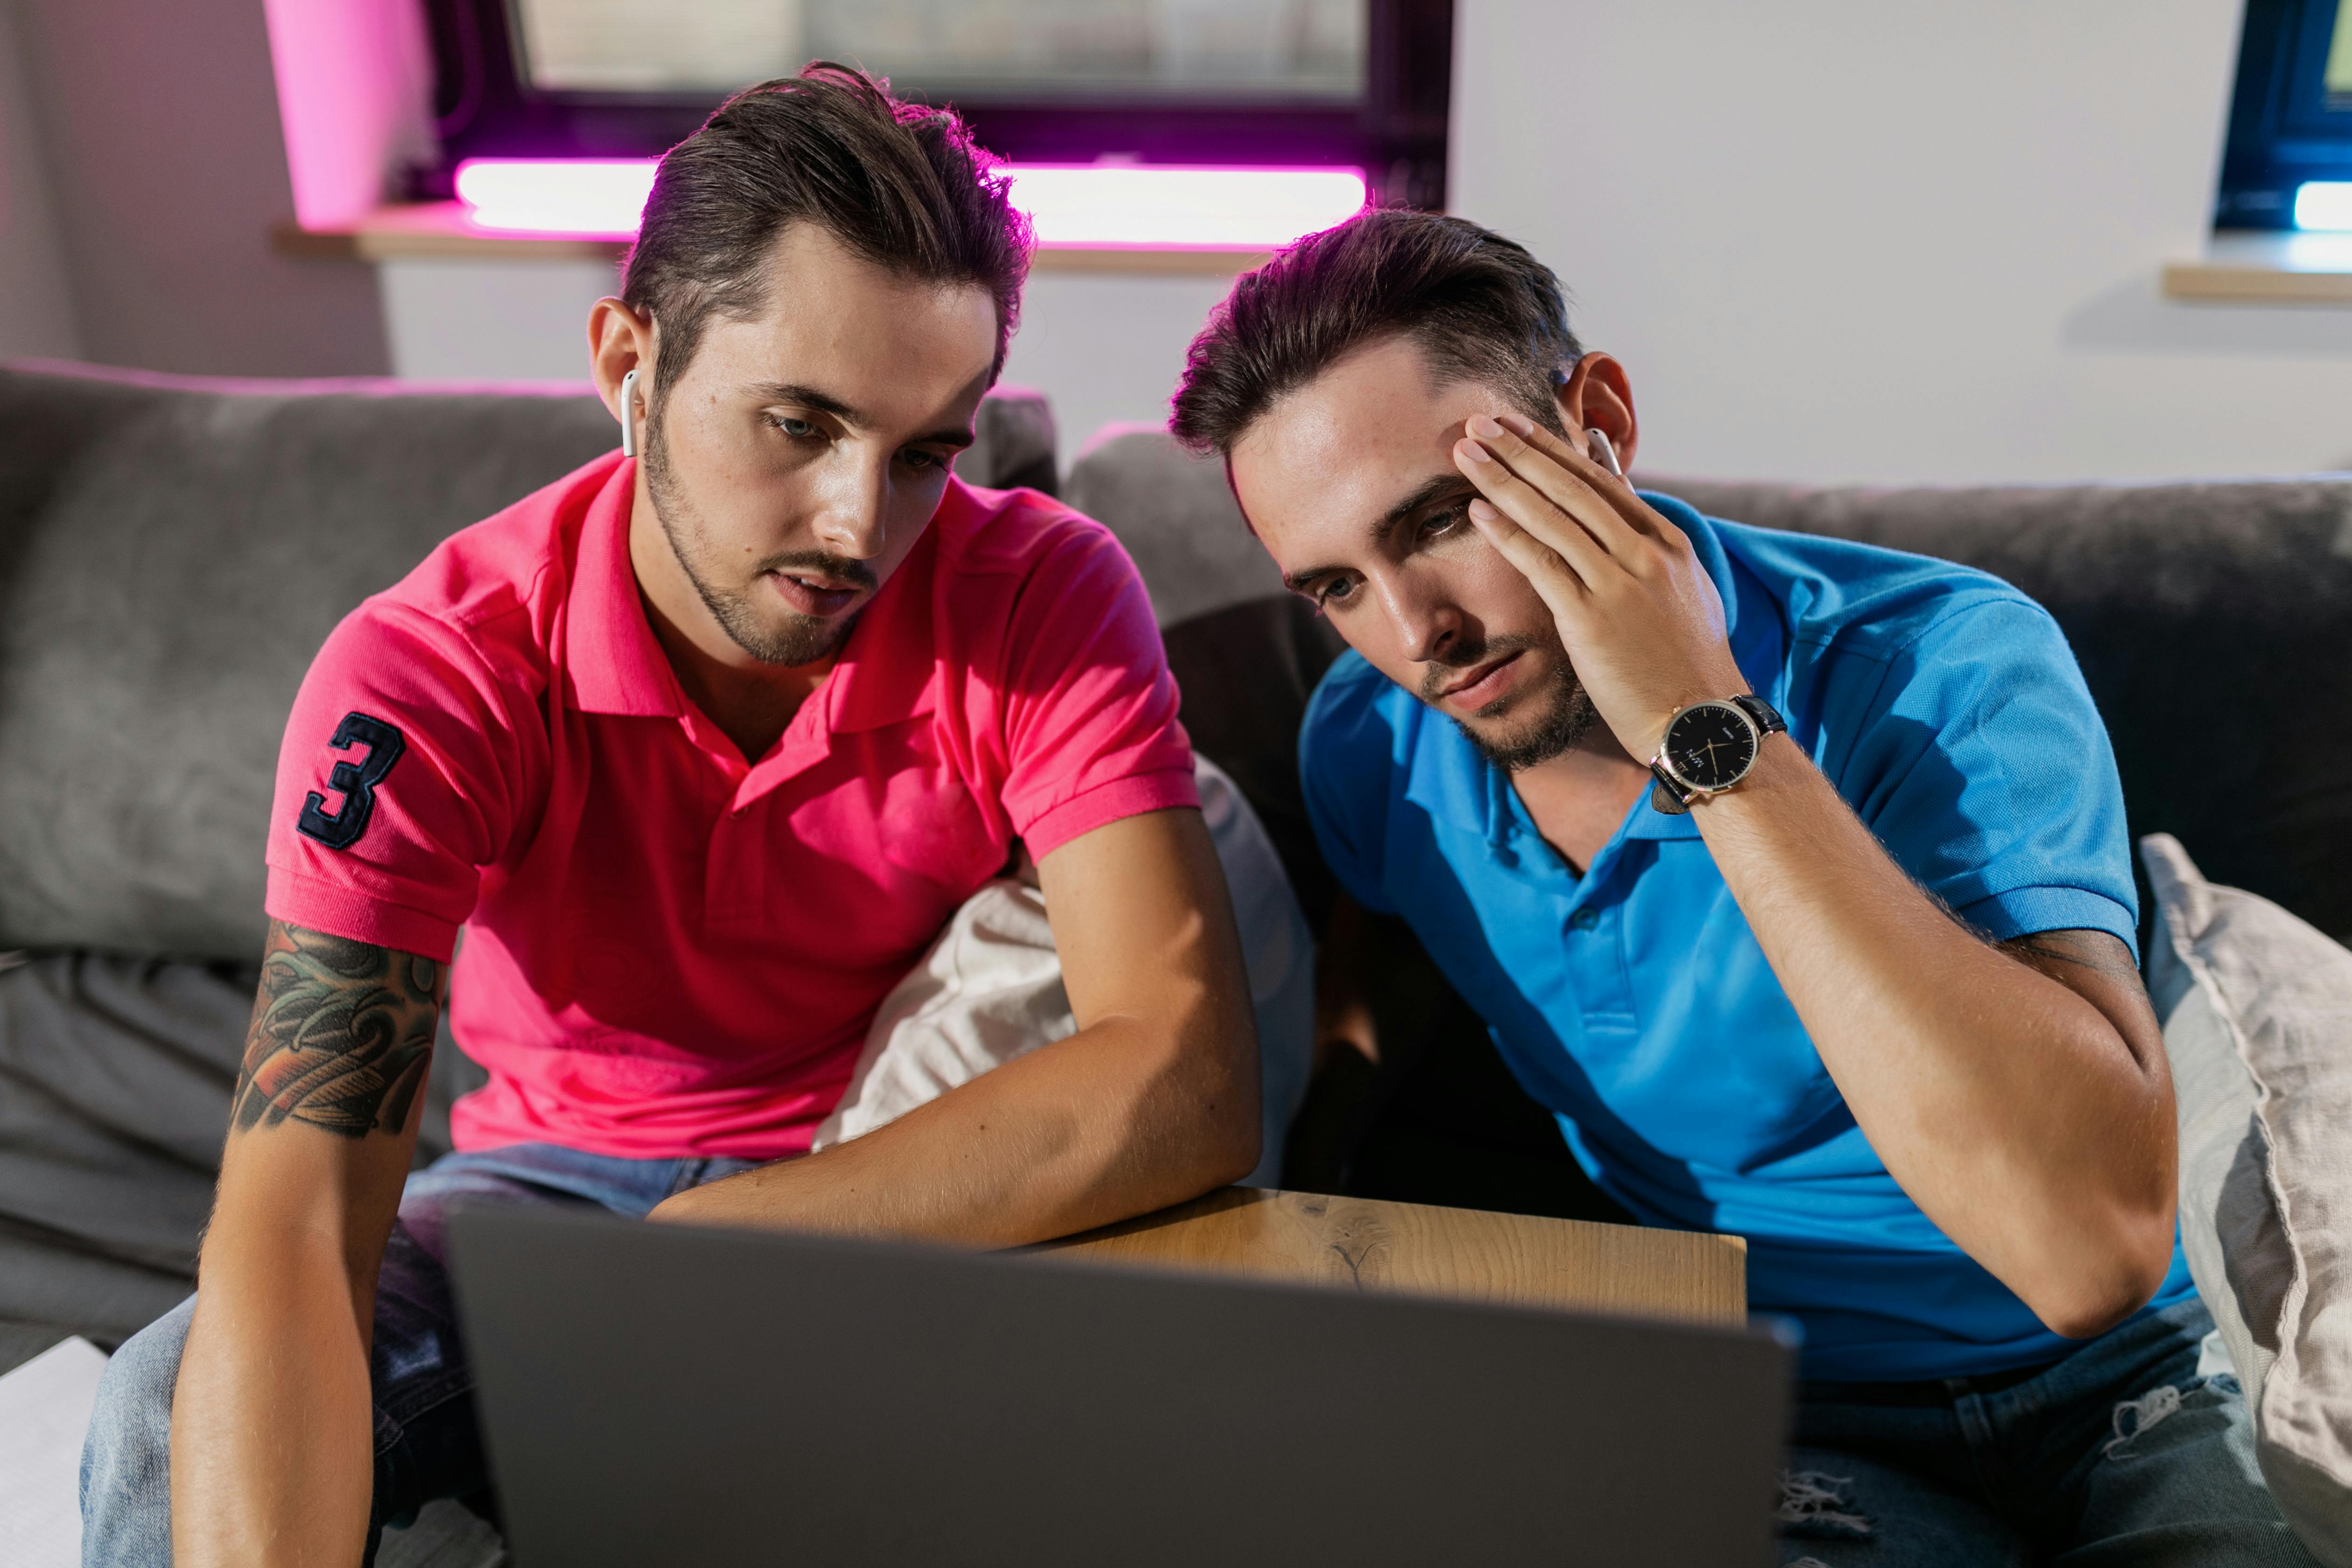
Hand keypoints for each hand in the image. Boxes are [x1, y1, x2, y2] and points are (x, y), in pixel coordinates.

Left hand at [1454, 412, 1745, 760]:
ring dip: (1503, 478)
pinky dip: (1508, 532)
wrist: (1702, 720)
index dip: (1553, 449)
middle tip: (1479, 419)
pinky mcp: (1593, 618)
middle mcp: (1645, 553)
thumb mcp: (1681, 590)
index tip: (1516, 425)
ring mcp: (1620, 583)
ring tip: (1464, 450)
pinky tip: (1477, 509)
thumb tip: (1617, 489)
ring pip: (1552, 516)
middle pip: (1571, 487)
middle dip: (1520, 449)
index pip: (1601, 482)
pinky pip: (1542, 563)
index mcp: (1666, 542)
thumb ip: (1647, 541)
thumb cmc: (1686, 663)